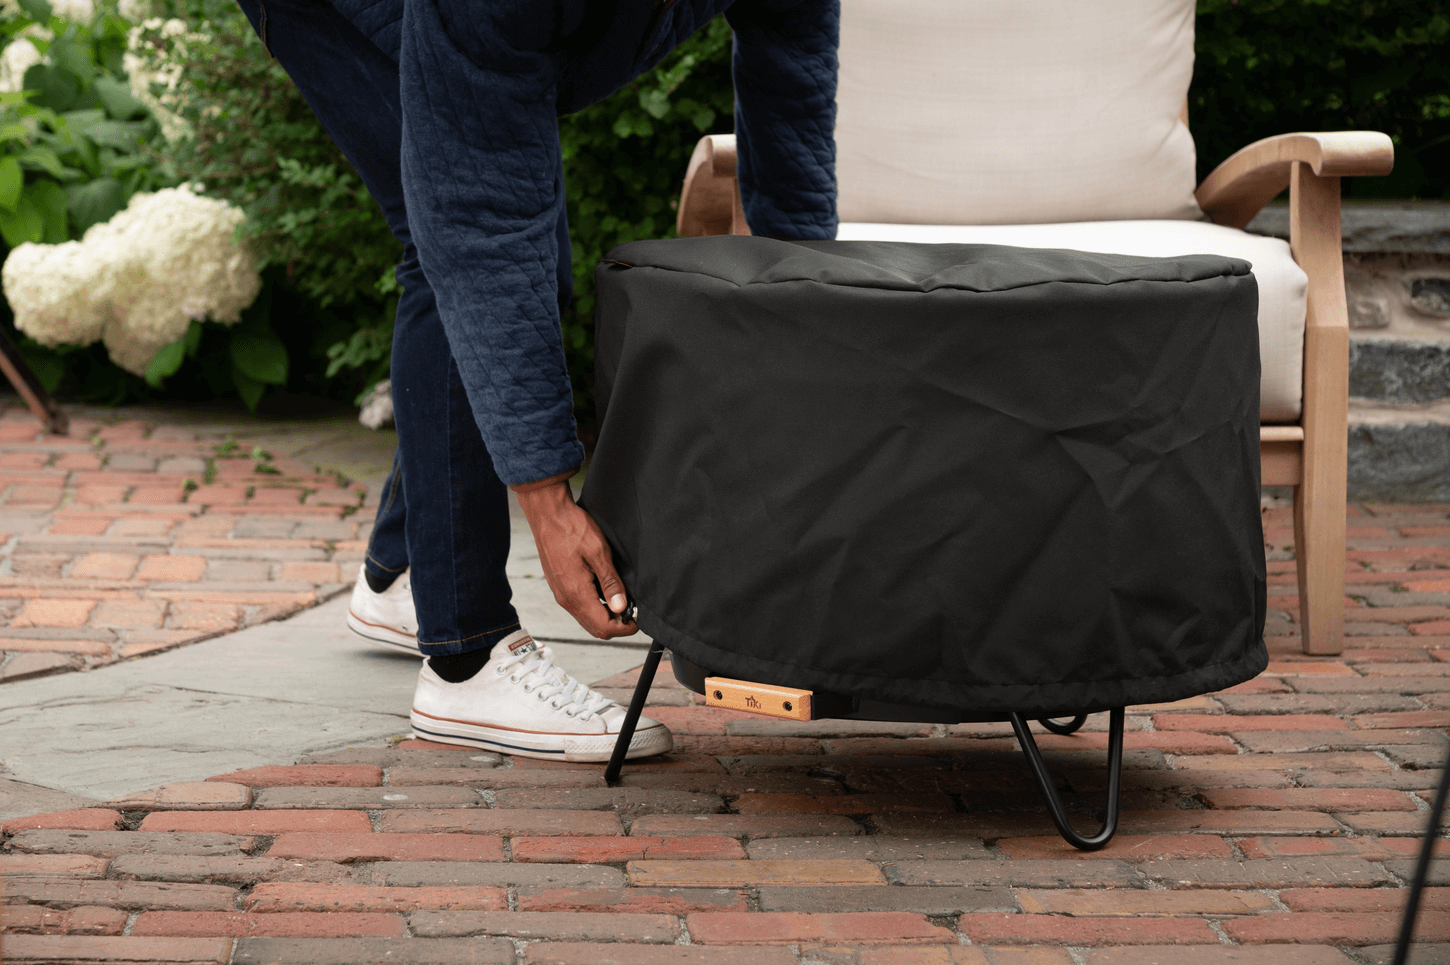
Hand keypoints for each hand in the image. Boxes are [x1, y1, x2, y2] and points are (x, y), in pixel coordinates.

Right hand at [514, 478, 637, 639]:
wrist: (548, 514)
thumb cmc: (572, 528)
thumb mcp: (599, 552)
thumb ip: (610, 582)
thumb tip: (621, 607)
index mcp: (576, 593)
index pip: (603, 627)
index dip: (624, 627)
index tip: (638, 617)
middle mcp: (566, 599)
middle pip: (595, 628)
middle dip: (616, 625)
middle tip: (633, 610)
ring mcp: (561, 593)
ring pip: (587, 618)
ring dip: (606, 615)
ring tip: (622, 598)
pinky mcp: (560, 586)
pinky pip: (579, 606)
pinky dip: (595, 606)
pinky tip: (605, 589)